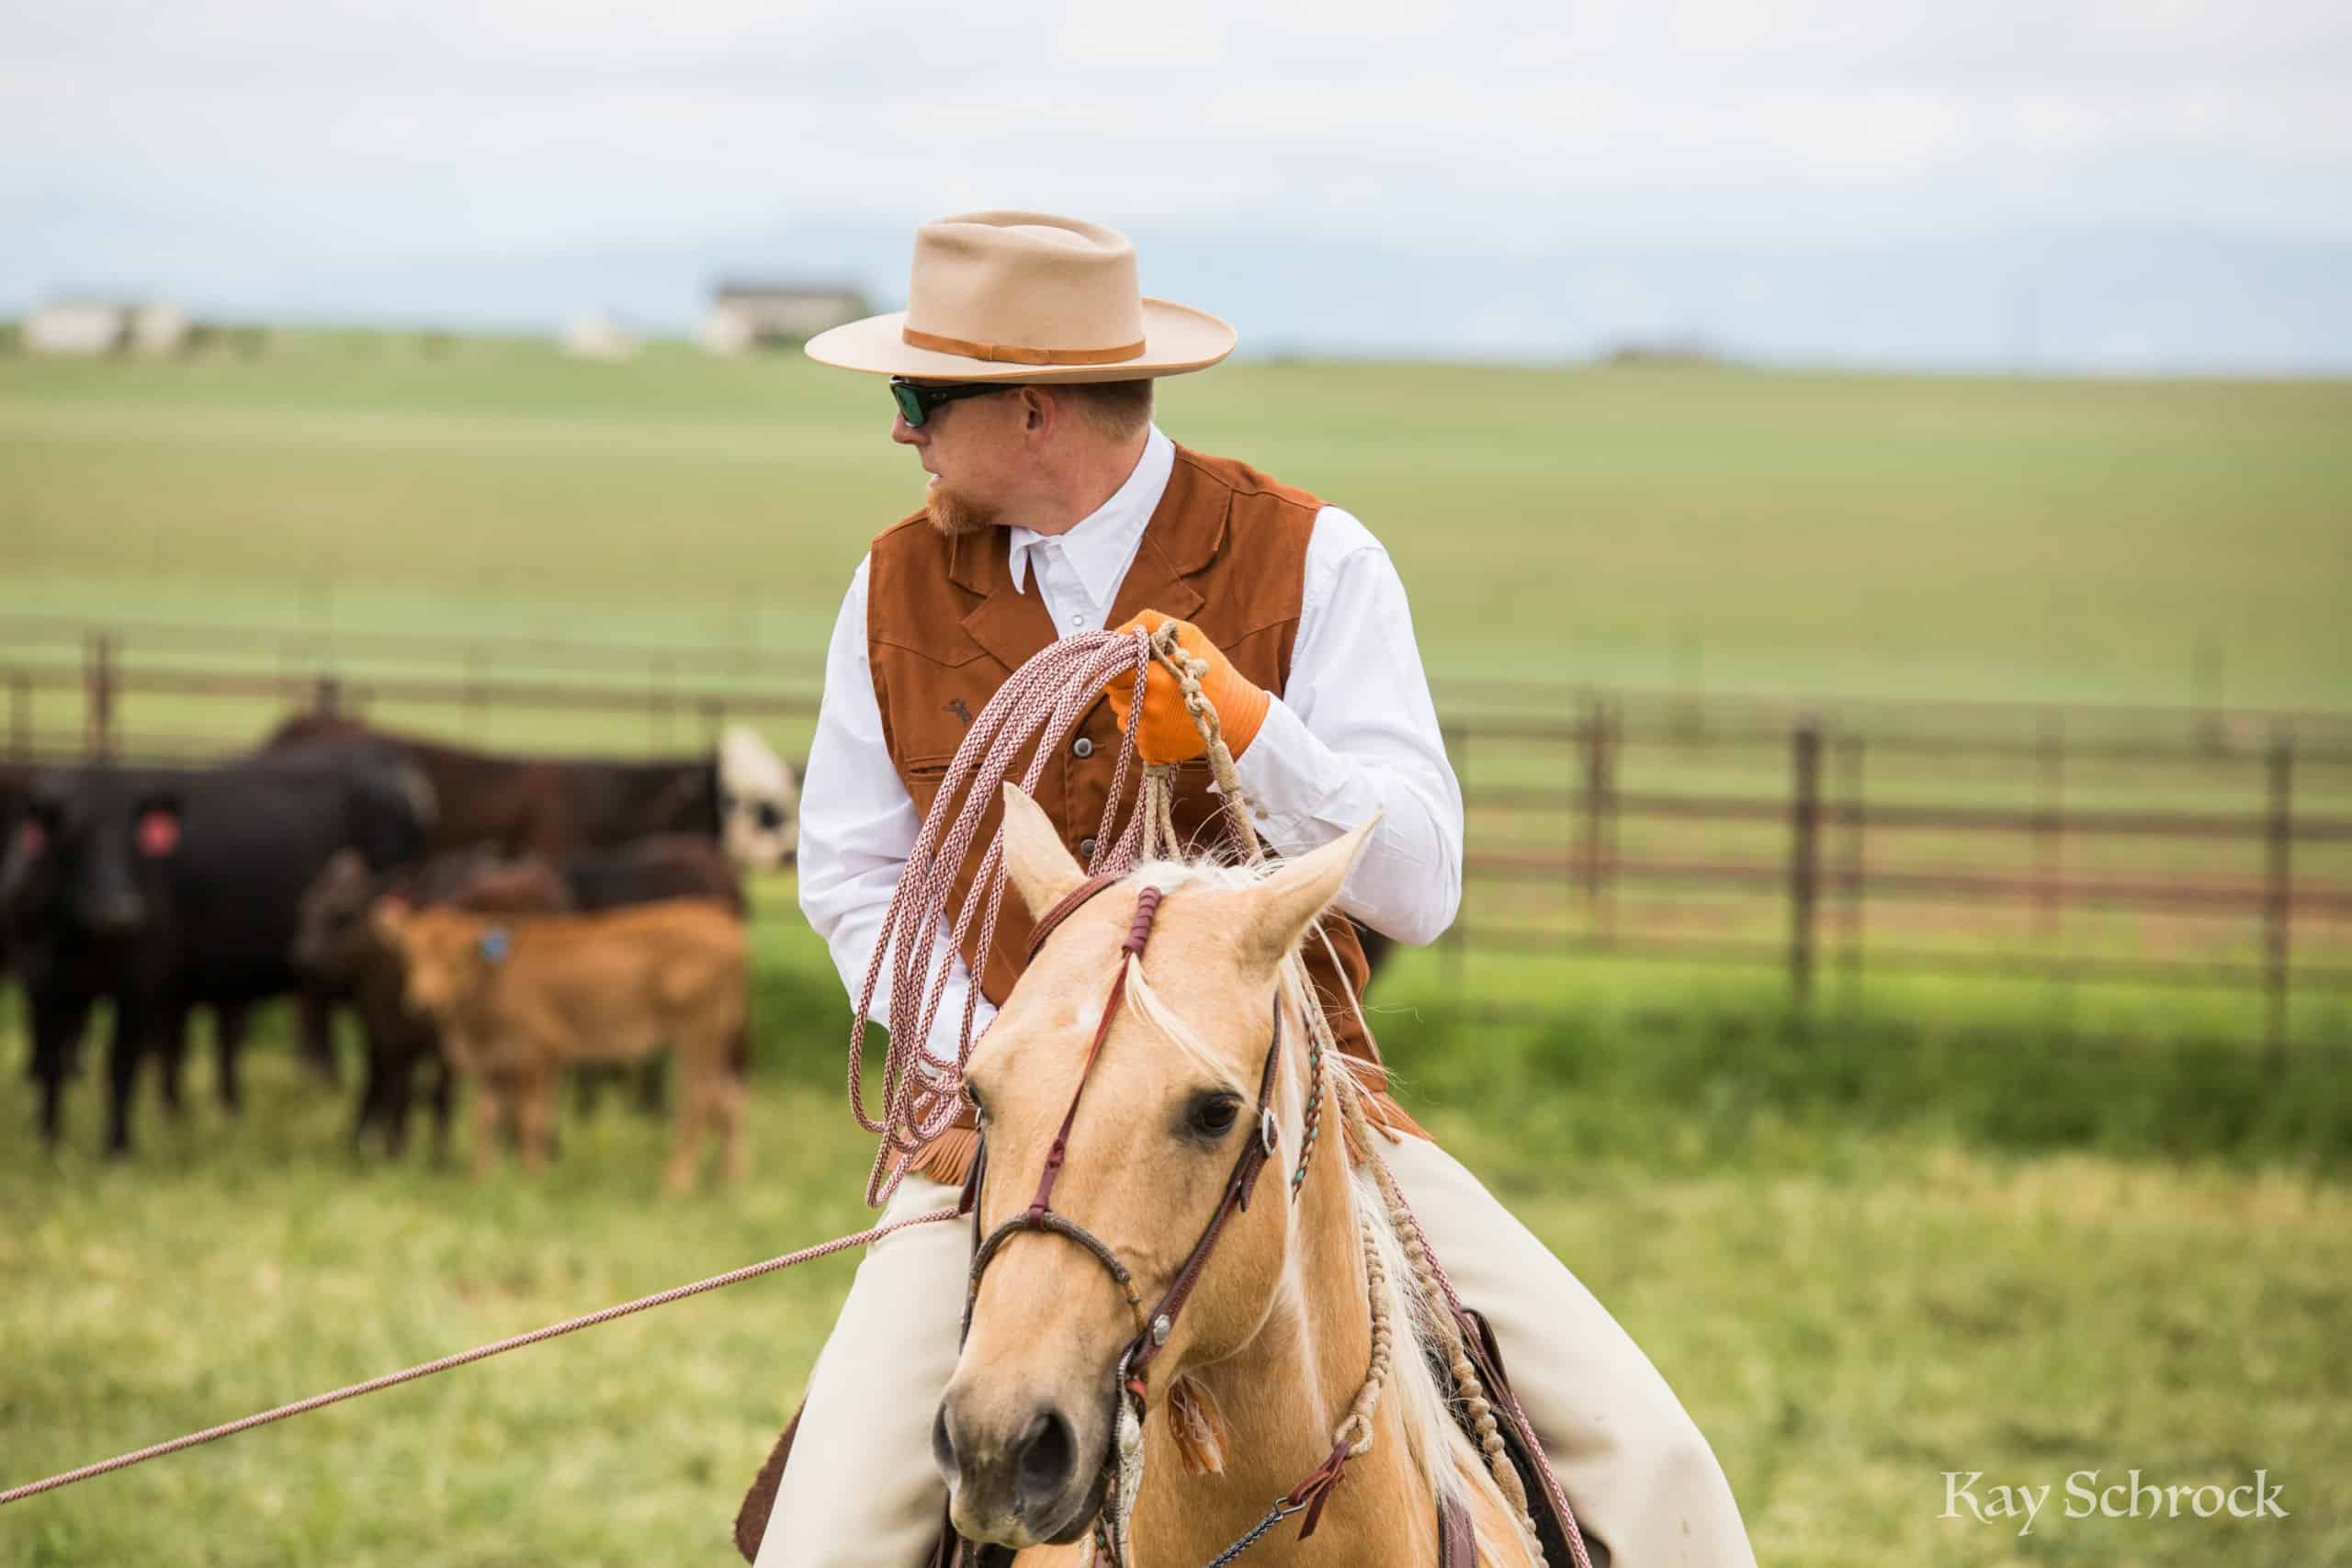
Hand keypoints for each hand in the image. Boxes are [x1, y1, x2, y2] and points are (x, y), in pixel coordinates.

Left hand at [1104, 610, 1270, 762]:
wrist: (1239, 717)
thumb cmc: (1212, 671)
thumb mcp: (1187, 634)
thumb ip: (1148, 624)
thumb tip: (1116, 634)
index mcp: (1152, 678)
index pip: (1110, 672)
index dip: (1116, 666)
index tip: (1131, 664)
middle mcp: (1146, 709)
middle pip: (1115, 694)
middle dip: (1128, 684)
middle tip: (1156, 680)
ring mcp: (1148, 734)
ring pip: (1124, 714)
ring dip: (1138, 706)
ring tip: (1167, 701)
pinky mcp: (1152, 751)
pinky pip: (1136, 734)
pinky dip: (1147, 726)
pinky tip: (1169, 720)